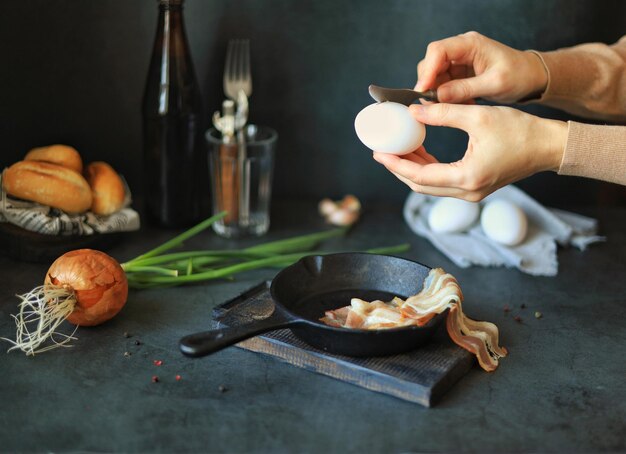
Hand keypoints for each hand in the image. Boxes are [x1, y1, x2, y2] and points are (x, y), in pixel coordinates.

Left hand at [372, 103, 566, 200]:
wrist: (548, 146)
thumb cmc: (520, 131)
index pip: (420, 177)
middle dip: (399, 168)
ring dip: (413, 169)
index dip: (396, 165)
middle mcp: (468, 192)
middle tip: (383, 151)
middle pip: (421, 186)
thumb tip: (413, 111)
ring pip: (431, 186)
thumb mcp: (478, 117)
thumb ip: (443, 113)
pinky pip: (443, 182)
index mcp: (468, 177)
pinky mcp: (476, 187)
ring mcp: (473, 193)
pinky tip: (420, 151)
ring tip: (398, 148)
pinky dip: (429, 169)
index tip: (379, 153)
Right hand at [416, 31, 547, 103]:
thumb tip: (438, 95)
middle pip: (431, 62)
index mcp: (470, 44)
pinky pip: (443, 84)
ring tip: (452, 106)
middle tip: (433, 103)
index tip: (422, 90)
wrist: (530, 78)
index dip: (427, 70)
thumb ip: (465, 89)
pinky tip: (459, 104)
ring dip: (437, 92)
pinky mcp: (459, 73)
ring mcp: (459, 61)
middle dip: (429, 83)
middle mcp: (461, 49)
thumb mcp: (494, 84)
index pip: (438, 51)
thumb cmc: (519, 75)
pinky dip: (446, 96)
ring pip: (434, 75)